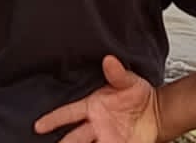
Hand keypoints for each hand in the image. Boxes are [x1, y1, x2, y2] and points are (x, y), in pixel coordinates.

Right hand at [34, 55, 160, 142]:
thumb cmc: (139, 94)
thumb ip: (118, 73)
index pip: (68, 113)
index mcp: (92, 106)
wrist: (157, 112)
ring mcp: (103, 137)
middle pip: (73, 137)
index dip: (52, 119)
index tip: (38, 126)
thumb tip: (109, 60)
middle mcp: (94, 124)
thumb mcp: (129, 81)